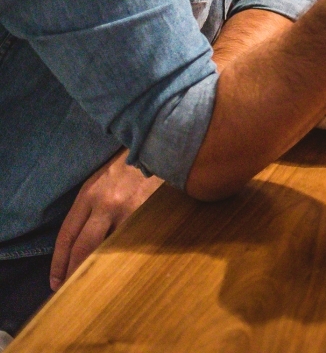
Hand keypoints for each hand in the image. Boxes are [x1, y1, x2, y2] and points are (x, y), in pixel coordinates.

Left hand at [51, 149, 160, 289]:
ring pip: (110, 248)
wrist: (159, 147)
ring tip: (96, 285)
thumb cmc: (128, 165)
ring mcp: (130, 210)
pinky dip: (127, 256)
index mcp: (89, 195)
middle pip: (84, 247)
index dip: (59, 262)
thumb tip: (81, 243)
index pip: (67, 236)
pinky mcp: (150, 213)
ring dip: (102, 267)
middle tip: (71, 289)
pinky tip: (124, 267)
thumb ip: (90, 207)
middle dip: (74, 271)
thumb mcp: (101, 180)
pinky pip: (134, 241)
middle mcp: (106, 204)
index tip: (55, 281)